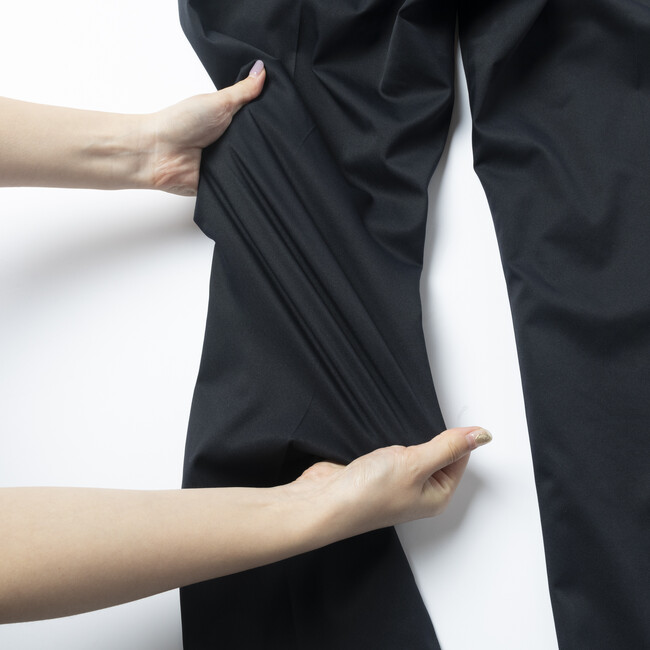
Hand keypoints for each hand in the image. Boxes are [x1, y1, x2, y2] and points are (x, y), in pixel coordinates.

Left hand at [144, 60, 265, 195]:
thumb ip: (243, 91)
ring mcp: (227, 163)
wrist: (159, 153)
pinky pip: (242, 182)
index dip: (270, 115)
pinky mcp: (223, 182)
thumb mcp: (218, 102)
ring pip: (253, 164)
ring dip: (254, 160)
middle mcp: (229, 142)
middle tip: (274, 133)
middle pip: (259, 142)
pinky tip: (248, 172)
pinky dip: (245, 178)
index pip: (258, 119)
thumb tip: (262, 69)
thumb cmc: (180, 124)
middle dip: (265, 139)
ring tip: (255, 152)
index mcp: (228, 120)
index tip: (284, 110)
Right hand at [285, 426, 492, 541]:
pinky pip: (392, 450)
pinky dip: (389, 441)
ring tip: (399, 436)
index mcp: (438, 496)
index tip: (450, 420)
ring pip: (413, 450)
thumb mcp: (416, 463)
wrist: (324, 502)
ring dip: (407, 437)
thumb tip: (481, 435)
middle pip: (438, 453)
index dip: (457, 436)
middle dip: (432, 435)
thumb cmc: (366, 496)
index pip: (460, 458)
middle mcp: (419, 492)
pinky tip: (381, 438)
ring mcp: (396, 482)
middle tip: (423, 425)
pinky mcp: (376, 472)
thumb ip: (448, 446)